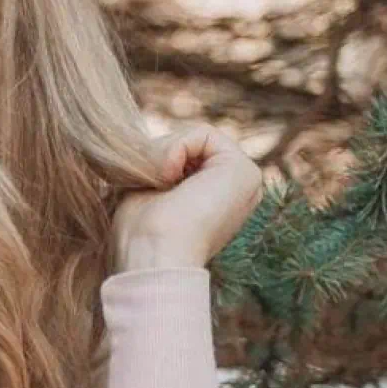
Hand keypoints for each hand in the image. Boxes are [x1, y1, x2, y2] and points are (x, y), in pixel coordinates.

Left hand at [112, 124, 264, 269]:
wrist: (152, 255)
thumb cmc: (139, 234)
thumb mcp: (143, 191)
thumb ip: (155, 168)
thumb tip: (152, 148)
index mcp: (215, 202)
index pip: (182, 160)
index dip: (156, 166)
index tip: (148, 192)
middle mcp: (236, 193)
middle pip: (190, 147)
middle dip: (160, 157)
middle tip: (152, 188)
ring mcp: (246, 182)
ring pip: (195, 139)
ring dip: (164, 155)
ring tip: (160, 186)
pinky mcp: (247, 171)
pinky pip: (203, 133)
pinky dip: (175, 149)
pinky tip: (169, 178)